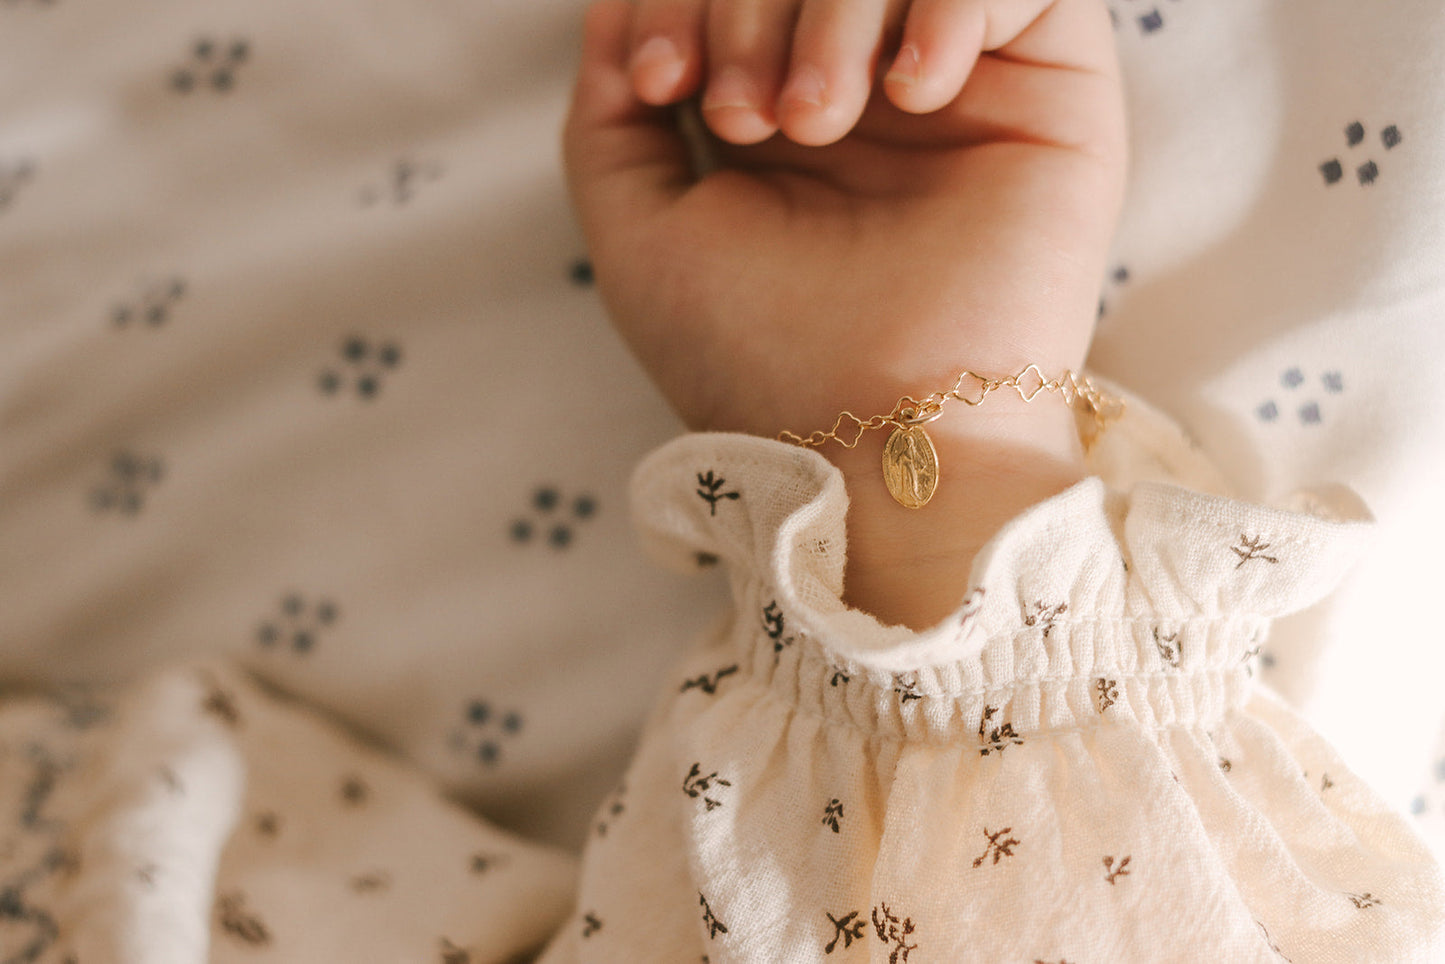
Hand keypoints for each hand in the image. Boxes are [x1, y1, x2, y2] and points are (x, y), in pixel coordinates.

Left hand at [565, 0, 1125, 626]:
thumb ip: (610, 107)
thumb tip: (612, 2)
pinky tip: (913, 94)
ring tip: (819, 123)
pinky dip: (949, 4)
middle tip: (745, 115)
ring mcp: (958, 78)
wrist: (875, 434)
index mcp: (776, 103)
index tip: (664, 80)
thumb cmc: (755, 352)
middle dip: (750, 6)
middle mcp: (867, 81)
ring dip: (836, 11)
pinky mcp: (1052, 89)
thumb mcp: (638, 230)